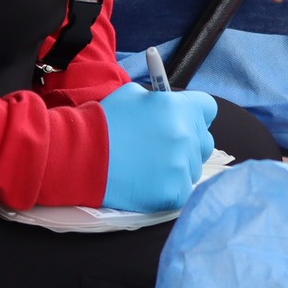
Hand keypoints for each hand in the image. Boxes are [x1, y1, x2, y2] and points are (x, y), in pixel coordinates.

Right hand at [98, 85, 217, 211]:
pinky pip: (183, 190)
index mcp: (179, 108)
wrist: (80, 156)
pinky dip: (169, 189)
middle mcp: (186, 135)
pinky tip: (147, 183)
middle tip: (163, 148)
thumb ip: (160, 101)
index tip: (184, 121)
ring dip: (178, 168)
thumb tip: (173, 106)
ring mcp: (182, 166)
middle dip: (189, 144)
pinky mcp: (174, 192)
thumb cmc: (104, 122)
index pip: (208, 109)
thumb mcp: (133, 95)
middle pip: (204, 141)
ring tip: (149, 167)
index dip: (195, 115)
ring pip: (193, 168)